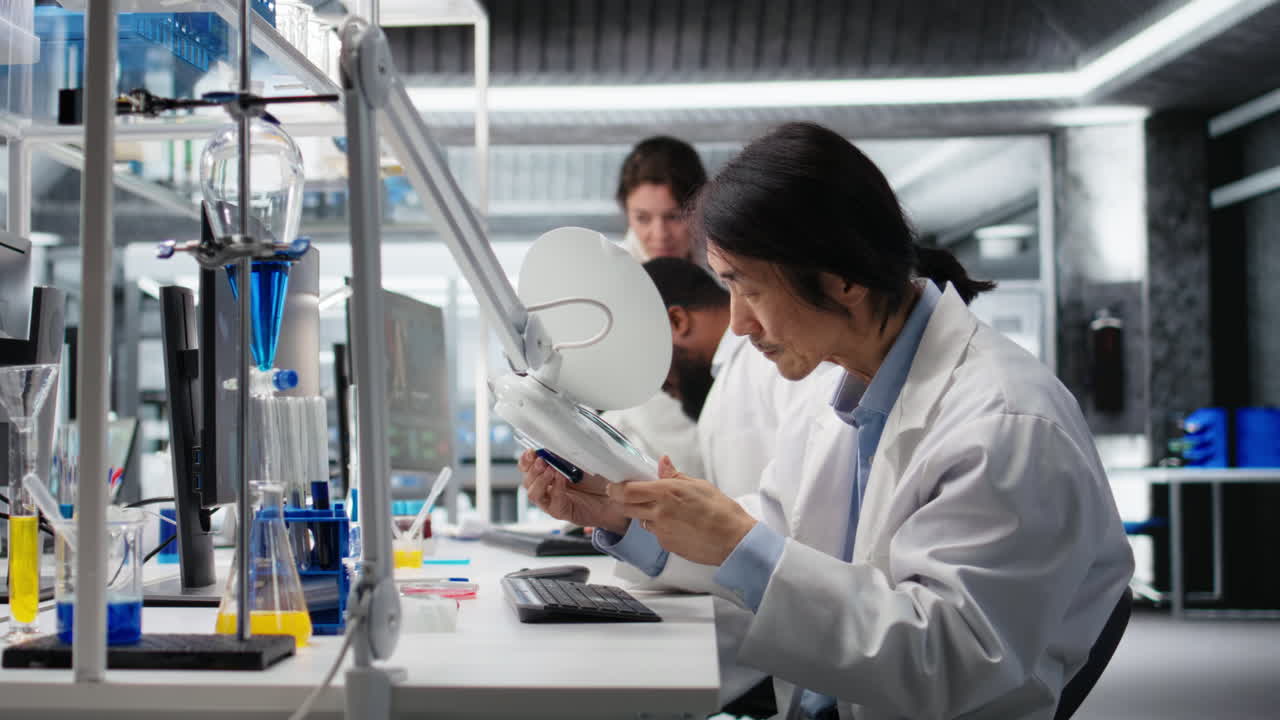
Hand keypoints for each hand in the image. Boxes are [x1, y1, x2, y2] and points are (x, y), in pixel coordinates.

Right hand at [519, 450, 627, 534]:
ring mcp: (554, 501)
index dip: (526, 460)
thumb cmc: (602, 478)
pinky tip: (562, 480)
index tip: (531, 451)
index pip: (528, 467)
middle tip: (541, 460)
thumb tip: (554, 444)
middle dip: (531, 469)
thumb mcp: (583, 460)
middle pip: (527, 481)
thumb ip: (567, 454)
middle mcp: (549, 488)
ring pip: (534, 494)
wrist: (618, 497)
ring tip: (550, 470)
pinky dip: (556, 490)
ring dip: (540, 480)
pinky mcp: (563, 512)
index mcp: (549, 472)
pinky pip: (552, 503)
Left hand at [611, 456, 756, 565]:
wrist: (734, 540)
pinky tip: (676, 524)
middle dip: (622, 500)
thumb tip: (663, 462)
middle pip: (625, 506)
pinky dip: (659, 527)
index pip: (627, 491)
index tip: (614, 485)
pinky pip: (655, 533)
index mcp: (667, 493)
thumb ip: (674, 475)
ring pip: (640, 520)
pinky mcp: (666, 545)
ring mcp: (661, 531)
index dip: (616, 488)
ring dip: (643, 513)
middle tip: (628, 495)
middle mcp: (660, 512)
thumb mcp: (699, 485)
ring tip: (663, 510)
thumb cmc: (722, 512)